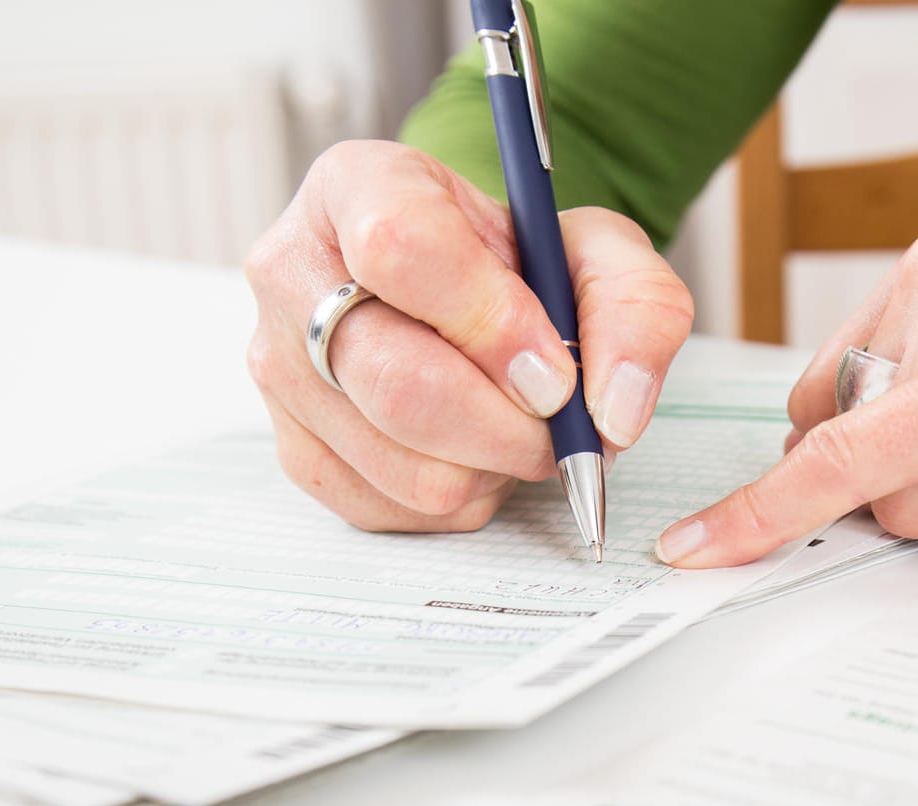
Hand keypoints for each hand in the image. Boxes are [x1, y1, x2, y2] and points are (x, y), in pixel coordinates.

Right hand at [245, 140, 692, 530]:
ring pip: (403, 462)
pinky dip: (461, 496)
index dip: (491, 322)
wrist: (466, 299)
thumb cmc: (519, 266)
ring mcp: (280, 369)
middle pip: (397, 381)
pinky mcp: (295, 450)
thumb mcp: (599, 252)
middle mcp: (293, 273)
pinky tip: (475, 451)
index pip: (399, 248)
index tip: (554, 368)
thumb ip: (637, 308)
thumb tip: (616, 412)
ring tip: (516, 425)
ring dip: (493, 466)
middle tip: (558, 420)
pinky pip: (394, 507)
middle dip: (507, 424)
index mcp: (357, 186)